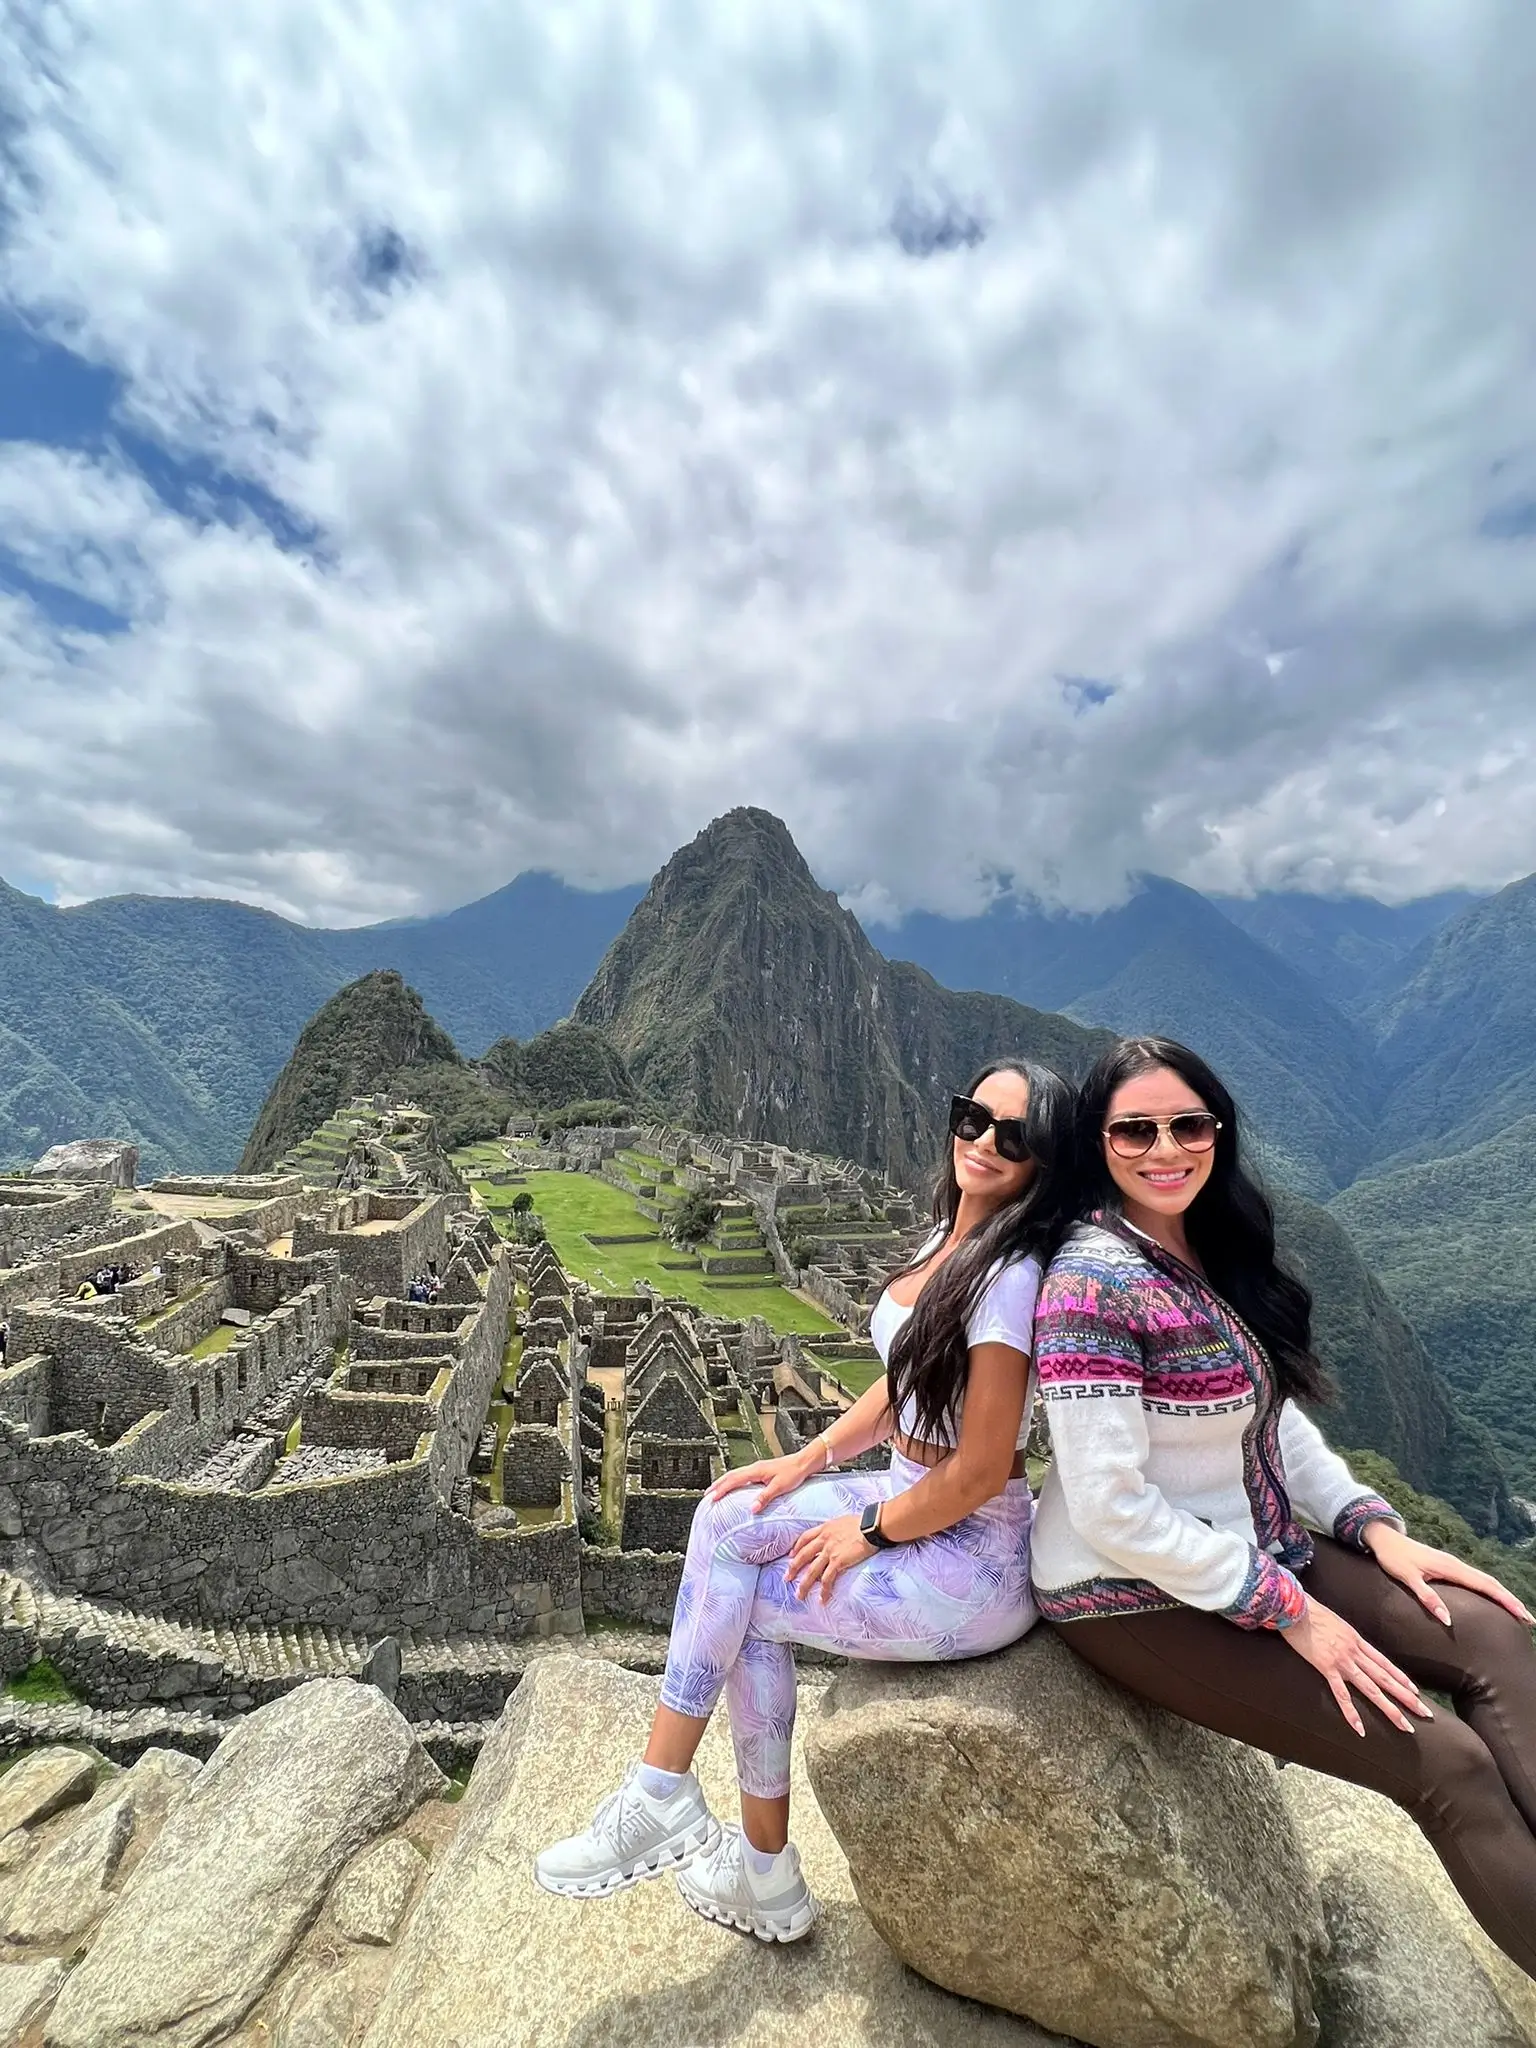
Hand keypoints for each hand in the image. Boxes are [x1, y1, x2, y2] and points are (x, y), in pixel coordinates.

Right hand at [708, 1444, 825, 1511]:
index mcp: (756, 1470)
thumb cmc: (794, 1473)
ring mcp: (758, 1469)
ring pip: (735, 1475)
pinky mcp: (762, 1472)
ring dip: (724, 1483)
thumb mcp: (779, 1487)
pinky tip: (735, 1488)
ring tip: (716, 1492)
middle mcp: (754, 1468)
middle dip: (717, 1485)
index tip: (711, 1498)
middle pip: (730, 1476)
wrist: (805, 1462)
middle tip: (707, 1496)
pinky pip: (742, 1476)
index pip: (733, 1480)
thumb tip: (751, 1509)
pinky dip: (734, 1482)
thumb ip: (764, 1498)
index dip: (721, 1489)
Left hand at [786, 1513, 875, 1601]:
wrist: (871, 1526)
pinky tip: (822, 1599)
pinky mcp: (838, 1562)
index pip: (805, 1538)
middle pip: (803, 1556)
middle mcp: (824, 1540)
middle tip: (787, 1578)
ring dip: (804, 1585)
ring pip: (812, 1571)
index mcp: (825, 1529)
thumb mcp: (842, 1521)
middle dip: (793, 1568)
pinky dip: (824, 1591)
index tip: (791, 1556)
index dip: (796, 1548)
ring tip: (799, 1596)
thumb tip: (836, 1534)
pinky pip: (828, 1579)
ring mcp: (829, 1552)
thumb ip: (835, 1529)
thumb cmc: (862, 1522)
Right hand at [1282, 1596, 1432, 1735]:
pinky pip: (1341, 1694)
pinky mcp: (1326, 1667)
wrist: (1294, 1607)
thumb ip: (1344, 1637)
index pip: (1385, 1664)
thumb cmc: (1311, 1612)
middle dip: (1407, 1698)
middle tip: (1426, 1713)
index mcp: (1357, 1641)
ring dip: (1390, 1708)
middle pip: (1386, 1679)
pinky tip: (1360, 1729)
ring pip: (1372, 1689)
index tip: (1416, 1693)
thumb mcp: (1335, 1623)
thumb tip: (1349, 1645)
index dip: (1402, 1679)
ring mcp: (1342, 1661)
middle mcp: (1355, 1653)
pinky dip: (1351, 1713)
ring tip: (1405, 1725)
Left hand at [1361, 1523, 1534, 1628]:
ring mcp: (1453, 1565)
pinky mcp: (1448, 1567)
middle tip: (1529, 1619)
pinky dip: (1490, 1590)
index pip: (1485, 1585)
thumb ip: (1426, 1597)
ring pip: (1485, 1581)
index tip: (1522, 1615)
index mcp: (1450, 1567)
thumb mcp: (1407, 1578)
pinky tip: (1494, 1600)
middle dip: (1511, 1600)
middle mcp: (1456, 1565)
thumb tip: (1448, 1620)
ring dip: (1502, 1595)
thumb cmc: (1394, 1558)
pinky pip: (1475, 1580)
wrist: (1384, 1539)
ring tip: (1518, 1612)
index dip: (1505, 1600)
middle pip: (1490, 1583)